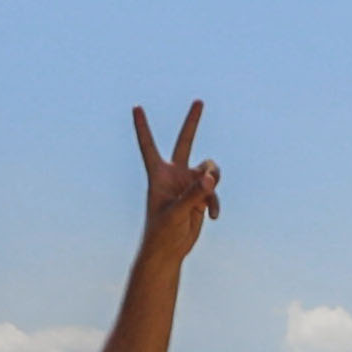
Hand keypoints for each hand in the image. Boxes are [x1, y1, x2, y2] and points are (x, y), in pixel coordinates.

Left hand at [129, 98, 222, 255]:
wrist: (169, 250)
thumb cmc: (162, 232)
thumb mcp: (176, 212)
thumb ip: (194, 193)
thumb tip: (211, 177)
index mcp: (158, 175)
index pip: (148, 146)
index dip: (142, 127)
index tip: (136, 108)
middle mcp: (174, 174)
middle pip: (185, 142)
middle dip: (192, 122)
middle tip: (199, 101)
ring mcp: (188, 183)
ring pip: (209, 168)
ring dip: (214, 179)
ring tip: (209, 195)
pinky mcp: (200, 195)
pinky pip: (215, 189)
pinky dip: (216, 201)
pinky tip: (212, 217)